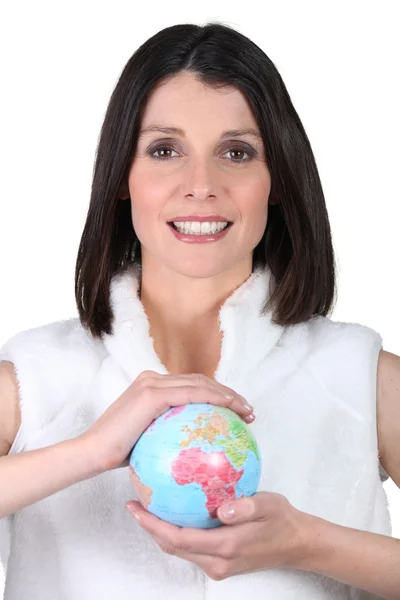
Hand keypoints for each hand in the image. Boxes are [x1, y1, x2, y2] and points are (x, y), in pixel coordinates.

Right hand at [79, 371, 254, 471]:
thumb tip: (195, 448)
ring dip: (228, 395)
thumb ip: (169, 433)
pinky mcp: (152, 394)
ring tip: (247, 412)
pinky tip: (231, 409)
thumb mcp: (150, 440)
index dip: (218, 395)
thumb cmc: (118, 453)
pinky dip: (214, 398)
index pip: (192, 386)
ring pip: (200, 383)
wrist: (92, 453)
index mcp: (152, 386)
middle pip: (200, 381)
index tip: (238, 412)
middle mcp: (153, 378)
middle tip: (248, 411)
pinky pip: (192, 393)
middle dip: (228, 393)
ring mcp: (152, 383)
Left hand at [126, 491, 309, 580]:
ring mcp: (218, 565)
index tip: (137, 508)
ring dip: (160, 531)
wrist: (297, 544)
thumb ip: (248, 507)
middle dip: (150, 528)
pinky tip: (173, 513)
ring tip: (147, 507)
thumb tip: (223, 510)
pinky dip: (175, 533)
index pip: (179, 538)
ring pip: (179, 550)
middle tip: (134, 504)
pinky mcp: (220, 563)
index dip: (154, 525)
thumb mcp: (270, 505)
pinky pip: (190, 549)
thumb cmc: (282, 521)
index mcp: (227, 546)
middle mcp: (218, 561)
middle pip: (173, 548)